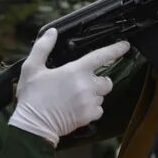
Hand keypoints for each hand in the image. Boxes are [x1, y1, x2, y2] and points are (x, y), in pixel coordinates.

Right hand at [7, 28, 129, 146]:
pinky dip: (92, 109)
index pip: (101, 56)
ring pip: (102, 96)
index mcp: (75, 71)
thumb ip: (43, 47)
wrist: (33, 125)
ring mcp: (89, 102)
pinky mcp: (88, 116)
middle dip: (100, 80)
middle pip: (107, 80)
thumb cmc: (32, 96)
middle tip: (84, 83)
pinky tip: (78, 108)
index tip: (125, 46)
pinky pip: (99, 110)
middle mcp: (87, 86)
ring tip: (77, 97)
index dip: (115, 49)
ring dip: (94, 95)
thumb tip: (52, 33)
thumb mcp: (32, 68)